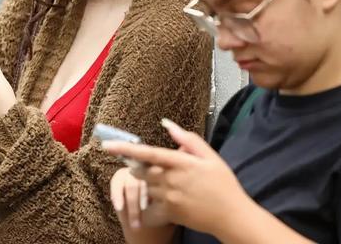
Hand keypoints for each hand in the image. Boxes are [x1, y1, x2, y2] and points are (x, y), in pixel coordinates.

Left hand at [102, 119, 252, 236]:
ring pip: (145, 188)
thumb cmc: (223, 184)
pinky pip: (149, 208)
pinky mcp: (169, 213)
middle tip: (155, 168)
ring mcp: (169, 198)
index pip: (148, 153)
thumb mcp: (210, 157)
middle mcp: (171, 179)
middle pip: (140, 171)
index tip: (108, 145)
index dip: (126, 149)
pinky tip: (162, 203)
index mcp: (181, 162)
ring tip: (167, 186)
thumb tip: (166, 124)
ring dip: (148, 185)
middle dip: (140, 167)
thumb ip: (187, 139)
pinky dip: (150, 205)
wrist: (232, 216)